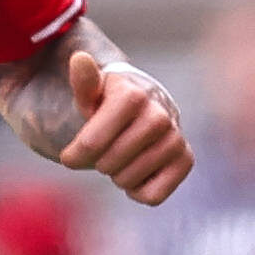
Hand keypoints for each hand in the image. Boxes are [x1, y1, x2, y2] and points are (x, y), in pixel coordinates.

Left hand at [58, 53, 192, 204]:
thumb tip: (79, 58)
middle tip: (103, 152)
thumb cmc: (108, 104)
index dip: (77, 154)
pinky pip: (153, 196)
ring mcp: (175, 138)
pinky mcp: (186, 160)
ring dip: (117, 176)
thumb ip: (83, 82)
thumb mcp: (91, 94)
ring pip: (129, 180)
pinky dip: (138, 192)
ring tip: (121, 159)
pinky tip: (137, 173)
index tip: (69, 156)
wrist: (142, 111)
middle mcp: (159, 115)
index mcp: (133, 96)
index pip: (93, 143)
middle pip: (110, 163)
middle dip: (98, 163)